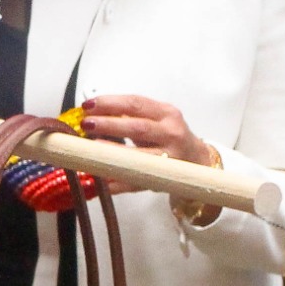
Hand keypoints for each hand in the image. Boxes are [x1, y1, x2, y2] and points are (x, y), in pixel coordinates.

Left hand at [79, 93, 220, 223]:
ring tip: (91, 150)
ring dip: (114, 153)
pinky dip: (119, 182)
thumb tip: (92, 112)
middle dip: (110, 124)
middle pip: (139, 127)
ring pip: (140, 155)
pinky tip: (102, 180)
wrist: (197, 159)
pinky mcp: (166, 178)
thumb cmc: (168, 136)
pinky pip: (139, 181)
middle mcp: (172, 133)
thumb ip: (128, 115)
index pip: (136, 104)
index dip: (111, 103)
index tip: (88, 105)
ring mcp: (171, 158)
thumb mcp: (155, 119)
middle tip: (87, 124)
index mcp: (166, 113)